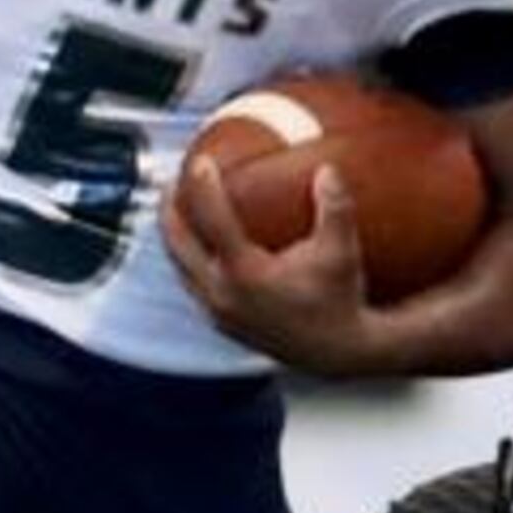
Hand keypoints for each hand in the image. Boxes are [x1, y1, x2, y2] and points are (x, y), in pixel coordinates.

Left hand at [162, 157, 382, 376]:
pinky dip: (188, 259)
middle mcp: (223, 293)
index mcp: (245, 273)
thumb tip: (327, 170)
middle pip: (178, 241)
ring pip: (179, 266)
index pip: (213, 219)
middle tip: (173, 179)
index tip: (200, 160)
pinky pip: (192, 284)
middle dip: (170, 207)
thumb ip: (335, 208)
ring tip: (177, 208)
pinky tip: (198, 245)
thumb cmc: (340, 301)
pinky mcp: (221, 323)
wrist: (337, 352)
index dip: (203, 185)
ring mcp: (218, 311)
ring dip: (174, 234)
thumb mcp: (342, 252)